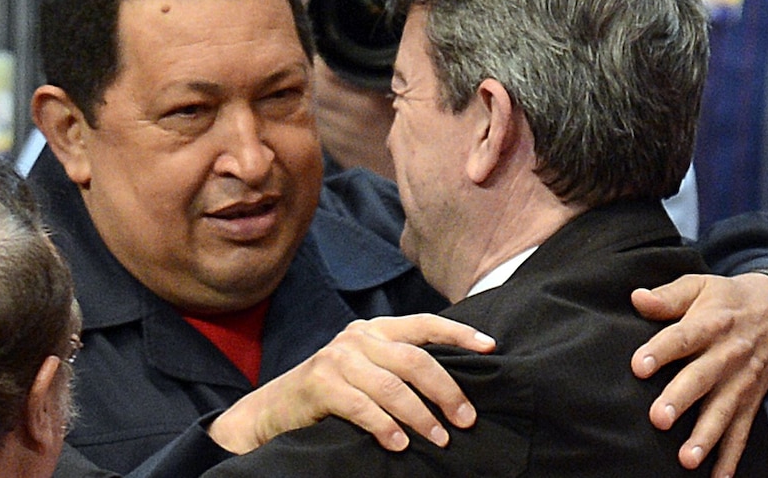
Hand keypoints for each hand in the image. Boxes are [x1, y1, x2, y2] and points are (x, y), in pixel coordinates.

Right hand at [207, 314, 494, 453]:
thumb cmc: (333, 393)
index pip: (425, 324)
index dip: (459, 334)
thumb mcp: (368, 370)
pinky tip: (399, 444)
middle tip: (466, 419)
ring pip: (392, 387)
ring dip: (420, 416)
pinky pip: (362, 406)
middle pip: (415, 360)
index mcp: (376, 330)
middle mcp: (358, 337)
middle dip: (446, 391)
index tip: (491, 348)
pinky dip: (384, 427)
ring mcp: (337, 358)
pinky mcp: (320, 383)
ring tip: (439, 439)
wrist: (277, 407)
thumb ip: (400, 368)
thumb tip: (454, 389)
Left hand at [630, 273, 767, 476]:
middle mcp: (726, 355)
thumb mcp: (700, 286)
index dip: (660, 351)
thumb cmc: (725, 299)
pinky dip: (730, 458)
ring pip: (723, 412)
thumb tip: (636, 297)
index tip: (638, 366)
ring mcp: (741, 382)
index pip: (682, 337)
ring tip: (686, 459)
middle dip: (681, 399)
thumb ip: (668, 296)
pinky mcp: (750, 402)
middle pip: (701, 378)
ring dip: (705, 437)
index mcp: (710, 324)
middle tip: (658, 418)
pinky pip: (742, 433)